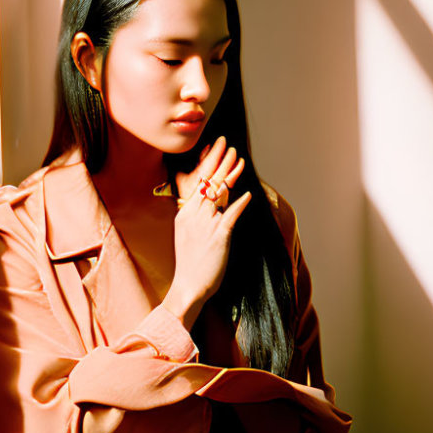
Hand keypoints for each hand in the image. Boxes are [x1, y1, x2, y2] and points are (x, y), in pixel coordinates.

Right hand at [164, 137, 251, 329]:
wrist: (188, 286)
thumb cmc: (190, 263)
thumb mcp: (187, 234)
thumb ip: (196, 215)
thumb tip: (209, 201)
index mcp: (185, 213)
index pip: (197, 182)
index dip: (207, 163)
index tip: (213, 148)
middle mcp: (194, 215)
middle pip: (208, 182)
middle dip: (219, 161)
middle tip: (228, 145)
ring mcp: (206, 225)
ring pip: (219, 193)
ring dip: (231, 175)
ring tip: (239, 160)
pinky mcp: (219, 236)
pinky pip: (230, 215)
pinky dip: (239, 204)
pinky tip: (247, 195)